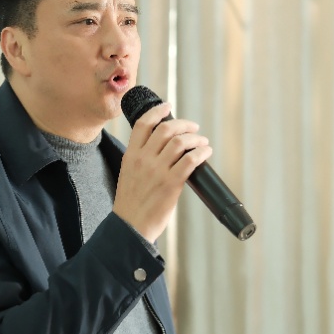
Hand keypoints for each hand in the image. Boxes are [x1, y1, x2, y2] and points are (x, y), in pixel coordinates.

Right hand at [111, 103, 212, 242]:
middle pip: (166, 129)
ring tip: (202, 141)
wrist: (130, 227)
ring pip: (180, 142)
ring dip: (195, 138)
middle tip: (194, 128)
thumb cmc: (131, 204)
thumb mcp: (128, 174)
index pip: (143, 124)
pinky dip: (201, 152)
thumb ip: (141, 159)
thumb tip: (163, 149)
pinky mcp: (171, 184)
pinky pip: (190, 160)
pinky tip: (206, 152)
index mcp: (131, 155)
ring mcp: (157, 171)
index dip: (157, 111)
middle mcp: (143, 160)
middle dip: (184, 124)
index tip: (168, 106)